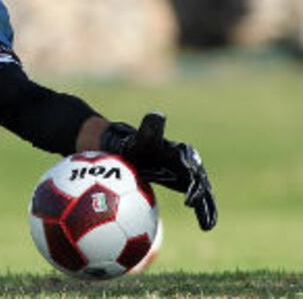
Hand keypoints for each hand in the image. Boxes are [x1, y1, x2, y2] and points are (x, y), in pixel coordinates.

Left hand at [101, 112, 216, 230]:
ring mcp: (191, 175)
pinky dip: (205, 211)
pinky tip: (206, 227)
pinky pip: (199, 199)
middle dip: (201, 195)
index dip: (191, 177)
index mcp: (182, 152)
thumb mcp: (143, 137)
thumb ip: (150, 128)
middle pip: (200, 181)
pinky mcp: (188, 184)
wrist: (134, 152)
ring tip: (208, 224)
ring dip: (208, 207)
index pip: (190, 165)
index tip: (188, 191)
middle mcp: (190, 163)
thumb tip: (158, 115)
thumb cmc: (137, 145)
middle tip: (195, 207)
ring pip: (203, 193)